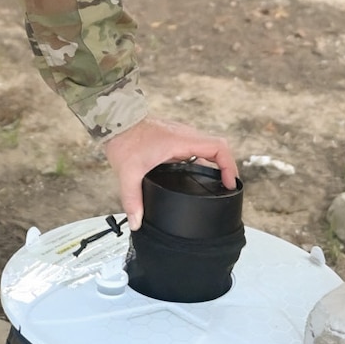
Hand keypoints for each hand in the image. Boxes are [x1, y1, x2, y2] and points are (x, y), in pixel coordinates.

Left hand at [102, 117, 237, 230]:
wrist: (115, 121)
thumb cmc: (123, 140)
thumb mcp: (128, 172)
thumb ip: (132, 199)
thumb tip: (137, 222)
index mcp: (180, 140)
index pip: (218, 147)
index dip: (229, 165)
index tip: (229, 183)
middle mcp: (184, 135)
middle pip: (217, 148)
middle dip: (226, 167)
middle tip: (226, 187)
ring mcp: (180, 135)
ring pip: (207, 147)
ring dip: (215, 162)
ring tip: (216, 183)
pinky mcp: (174, 138)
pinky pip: (196, 147)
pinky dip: (203, 160)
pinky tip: (196, 175)